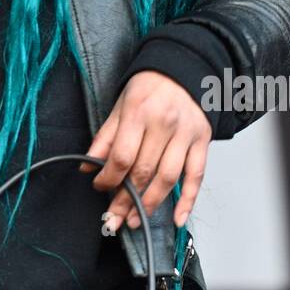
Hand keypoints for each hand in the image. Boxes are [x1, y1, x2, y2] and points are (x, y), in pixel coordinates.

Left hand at [78, 70, 211, 231]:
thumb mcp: (121, 105)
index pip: (122, 156)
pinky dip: (188, 200)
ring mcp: (185, 134)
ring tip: (134, 220)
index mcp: (139, 113)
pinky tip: (176, 218)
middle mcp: (164, 124)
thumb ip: (105, 137)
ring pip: (168, 178)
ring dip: (150, 204)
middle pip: (143, 171)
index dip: (107, 178)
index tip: (98, 187)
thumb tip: (87, 166)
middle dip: (125, 200)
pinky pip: (197, 176)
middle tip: (112, 218)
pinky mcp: (202, 142)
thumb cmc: (149, 88)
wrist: (184, 69)